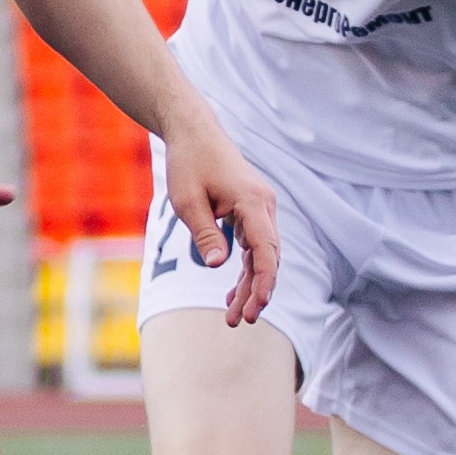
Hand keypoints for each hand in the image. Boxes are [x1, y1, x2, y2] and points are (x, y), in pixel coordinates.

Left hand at [159, 112, 278, 326]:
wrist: (194, 133)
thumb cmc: (189, 163)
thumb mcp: (188, 202)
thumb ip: (205, 234)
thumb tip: (219, 265)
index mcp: (254, 202)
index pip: (267, 250)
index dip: (264, 282)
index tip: (256, 306)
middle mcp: (264, 206)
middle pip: (267, 257)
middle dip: (255, 292)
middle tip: (240, 321)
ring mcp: (260, 208)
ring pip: (261, 255)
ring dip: (248, 285)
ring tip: (234, 317)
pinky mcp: (251, 211)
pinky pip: (253, 246)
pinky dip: (245, 269)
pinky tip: (232, 292)